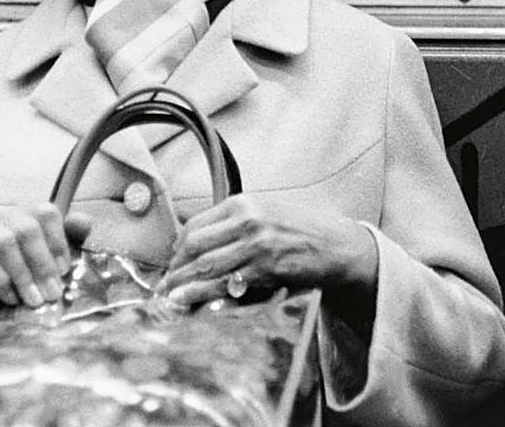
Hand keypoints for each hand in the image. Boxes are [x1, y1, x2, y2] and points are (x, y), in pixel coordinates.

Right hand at [0, 204, 84, 307]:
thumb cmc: (18, 238)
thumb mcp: (44, 233)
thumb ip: (69, 230)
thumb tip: (84, 222)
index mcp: (30, 207)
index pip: (47, 215)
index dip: (58, 242)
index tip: (64, 269)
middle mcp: (7, 212)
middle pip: (28, 232)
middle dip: (43, 265)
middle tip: (53, 293)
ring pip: (6, 246)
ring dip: (23, 276)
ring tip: (35, 300)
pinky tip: (11, 297)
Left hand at [157, 194, 377, 307]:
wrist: (339, 245)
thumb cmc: (305, 228)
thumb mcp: (268, 211)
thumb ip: (237, 220)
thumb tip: (201, 239)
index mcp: (245, 203)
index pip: (196, 225)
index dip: (178, 248)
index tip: (173, 262)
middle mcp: (248, 220)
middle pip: (195, 246)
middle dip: (175, 268)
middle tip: (165, 284)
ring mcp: (256, 245)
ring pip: (205, 266)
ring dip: (182, 285)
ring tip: (169, 297)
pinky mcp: (266, 269)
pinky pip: (226, 284)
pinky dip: (204, 295)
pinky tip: (191, 302)